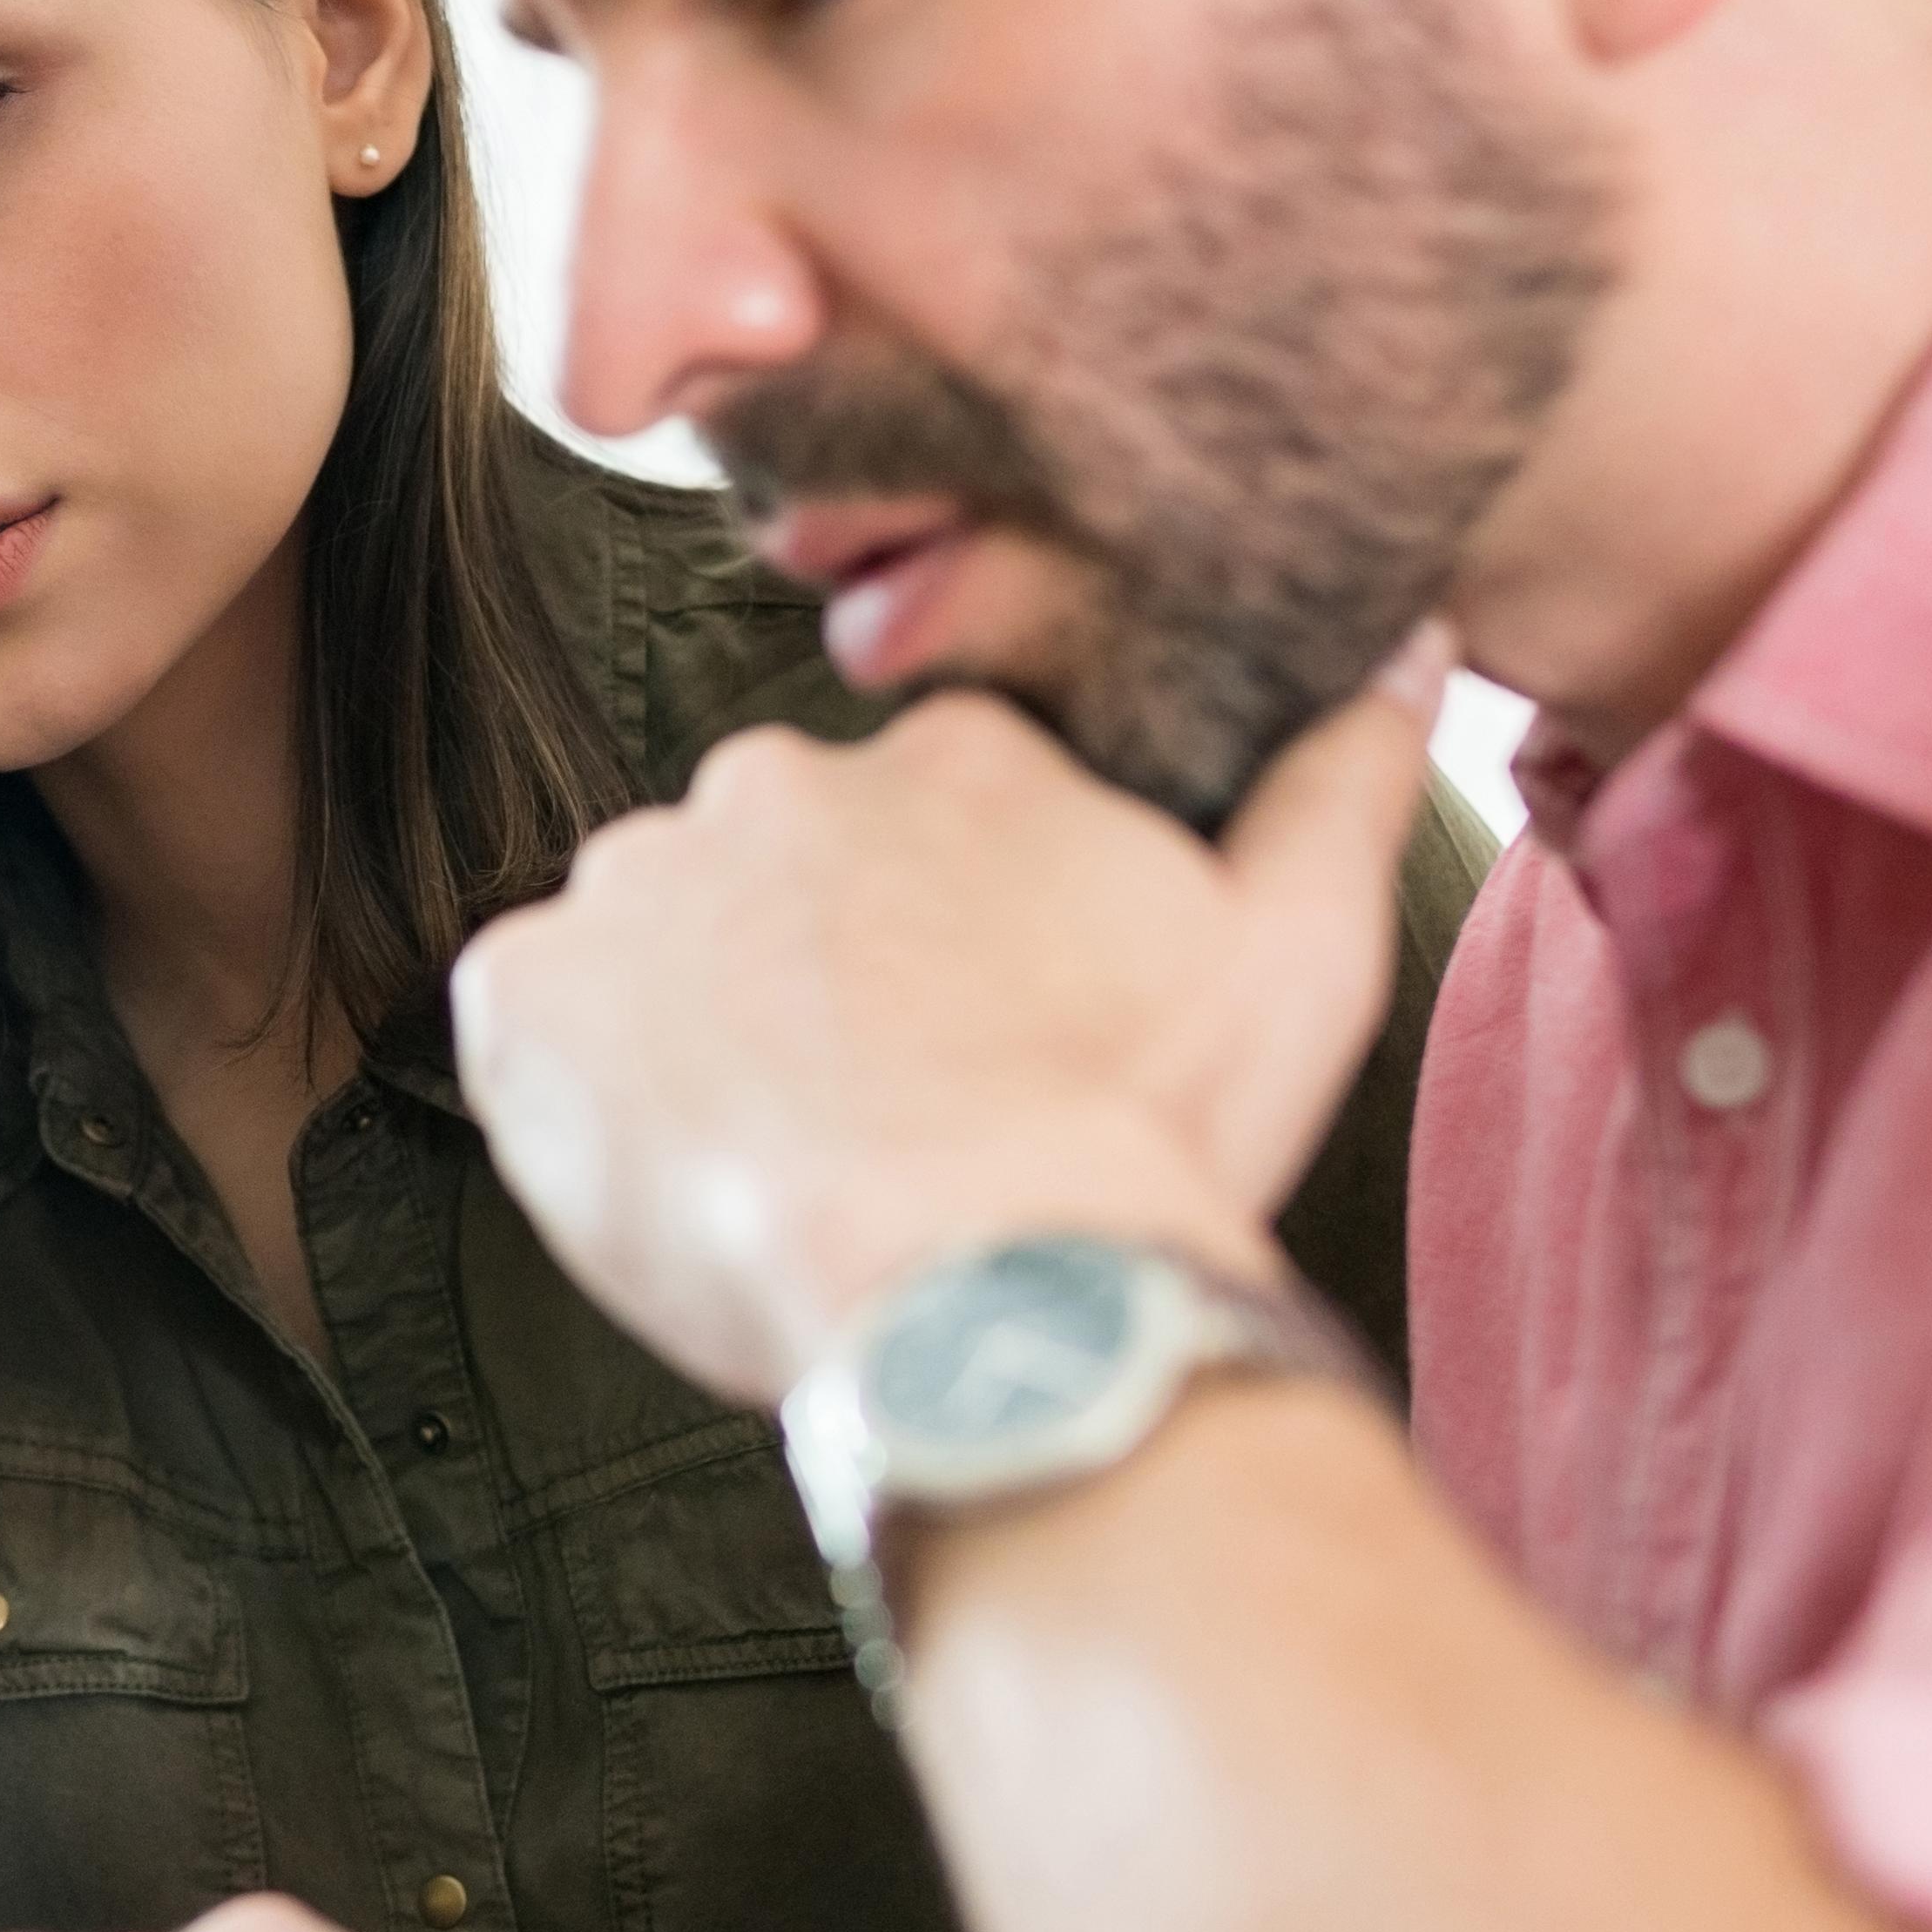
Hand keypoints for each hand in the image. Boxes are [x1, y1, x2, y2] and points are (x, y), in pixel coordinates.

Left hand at [453, 648, 1445, 1404]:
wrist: (974, 1293)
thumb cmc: (1144, 1137)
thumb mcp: (1299, 952)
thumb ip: (1343, 777)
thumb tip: (1405, 637)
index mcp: (952, 758)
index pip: (923, 818)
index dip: (947, 941)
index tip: (979, 1037)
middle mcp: (776, 777)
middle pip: (779, 877)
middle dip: (818, 980)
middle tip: (884, 1115)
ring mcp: (637, 879)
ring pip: (660, 946)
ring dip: (703, 1030)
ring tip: (786, 1158)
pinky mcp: (526, 989)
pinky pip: (536, 1018)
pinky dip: (584, 1086)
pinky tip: (681, 1164)